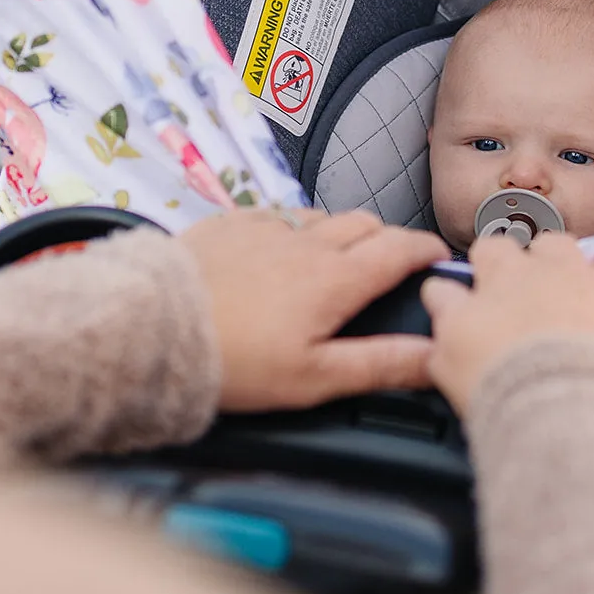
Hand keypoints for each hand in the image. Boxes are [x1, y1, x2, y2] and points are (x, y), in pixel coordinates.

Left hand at [181, 208, 447, 412]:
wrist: (153, 331)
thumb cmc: (233, 362)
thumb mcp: (314, 378)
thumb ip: (380, 364)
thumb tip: (432, 356)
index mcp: (335, 279)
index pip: (400, 249)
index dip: (428, 250)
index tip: (439, 257)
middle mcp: (305, 243)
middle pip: (365, 223)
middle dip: (388, 238)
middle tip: (393, 263)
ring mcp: (264, 229)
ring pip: (321, 217)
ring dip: (340, 232)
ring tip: (336, 260)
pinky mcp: (227, 225)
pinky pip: (274, 216)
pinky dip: (291, 230)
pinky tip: (278, 253)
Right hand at [421, 236, 593, 416]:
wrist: (574, 413)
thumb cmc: (505, 382)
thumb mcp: (450, 350)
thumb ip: (445, 312)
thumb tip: (438, 290)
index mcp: (510, 276)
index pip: (494, 247)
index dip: (491, 262)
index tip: (489, 280)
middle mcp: (565, 272)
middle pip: (554, 245)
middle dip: (548, 262)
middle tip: (543, 295)